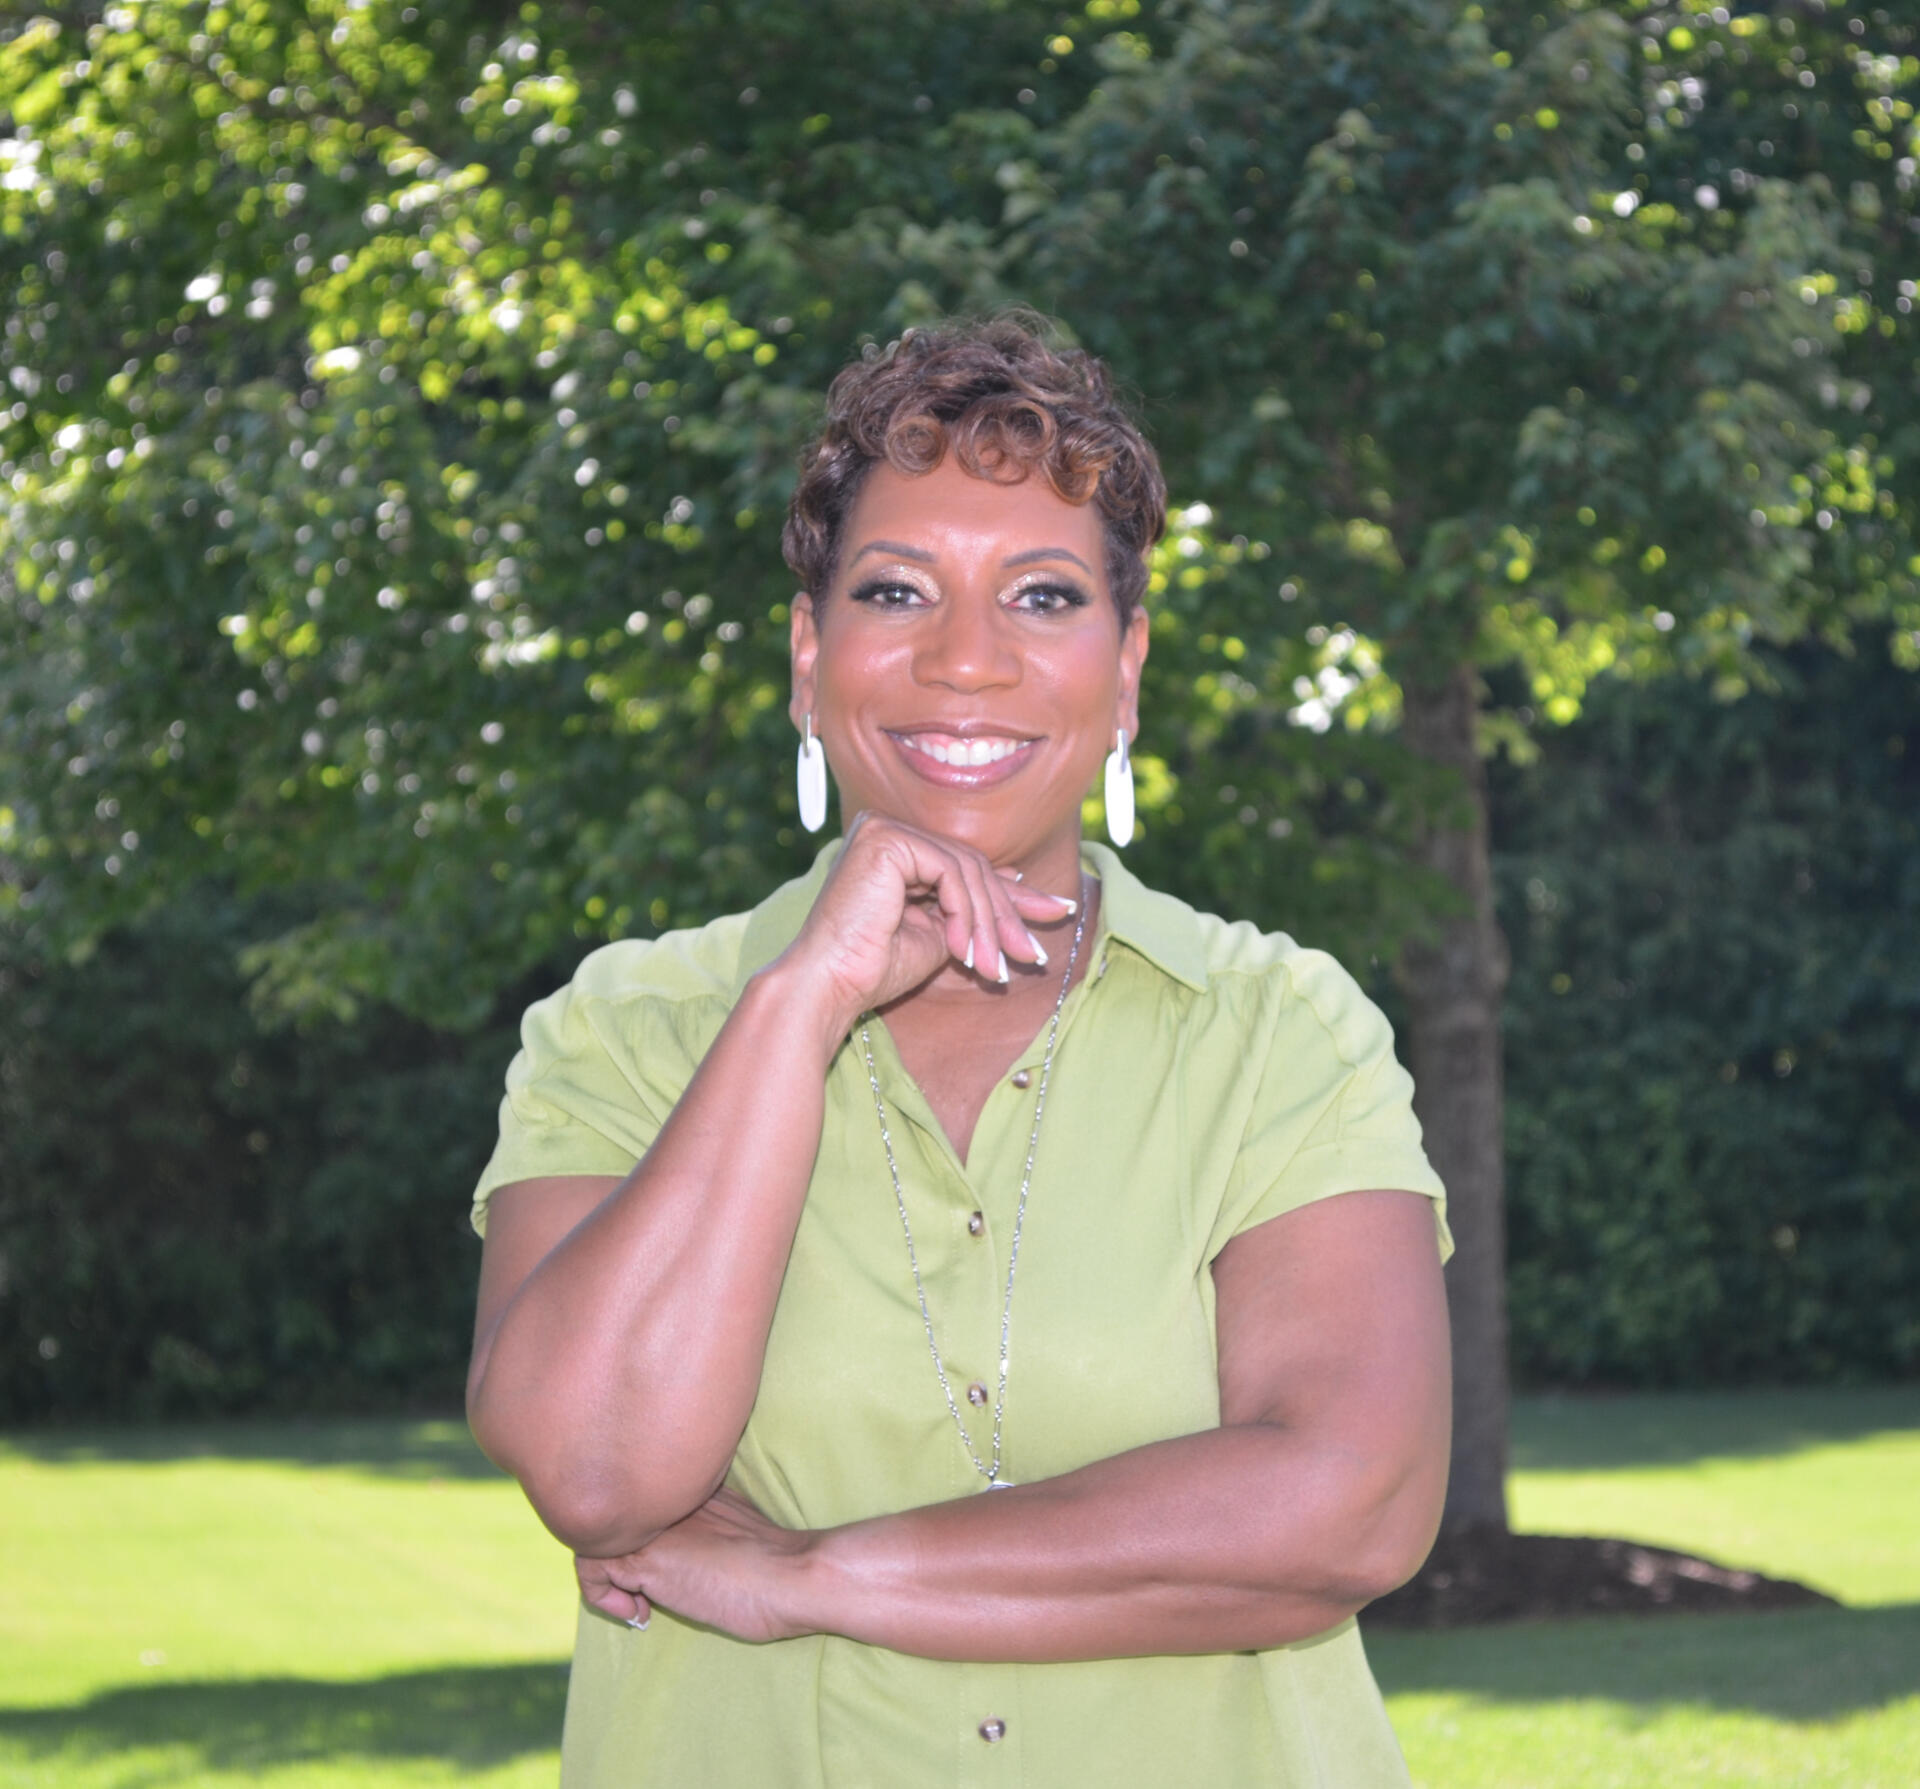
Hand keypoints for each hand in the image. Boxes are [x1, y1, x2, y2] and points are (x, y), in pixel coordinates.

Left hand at [575, 1486, 818, 1642]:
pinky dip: (601, 1596)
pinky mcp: (643, 1559)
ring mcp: (651, 1526)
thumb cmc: (777, 1564)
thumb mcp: (734, 1525)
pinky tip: (639, 1615)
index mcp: (687, 1485)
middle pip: (608, 1514)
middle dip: (614, 1555)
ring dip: (605, 1578)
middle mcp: (662, 1497)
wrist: (792, 1573)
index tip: (658, 1571)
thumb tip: (693, 1549)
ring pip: (591, 1537)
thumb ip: (706, 1522)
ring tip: (636, 1605)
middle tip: (637, 1594)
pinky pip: (592, 1569)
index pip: (635, 1498)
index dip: (635, 1533)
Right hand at [777, 813, 1078, 1032]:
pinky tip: (962, 950)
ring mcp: (884, 829)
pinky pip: (950, 870)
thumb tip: (1019, 876)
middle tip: (1033, 956)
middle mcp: (887, 830)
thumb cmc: (874, 968)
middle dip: (1008, 915)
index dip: (1013, 895)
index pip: (965, 867)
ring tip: (994, 968)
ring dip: (989, 924)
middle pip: (971, 866)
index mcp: (896, 850)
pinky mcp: (885, 838)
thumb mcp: (943, 933)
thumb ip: (973, 905)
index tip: (1057, 913)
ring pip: (967, 869)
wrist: (832, 984)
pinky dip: (966, 913)